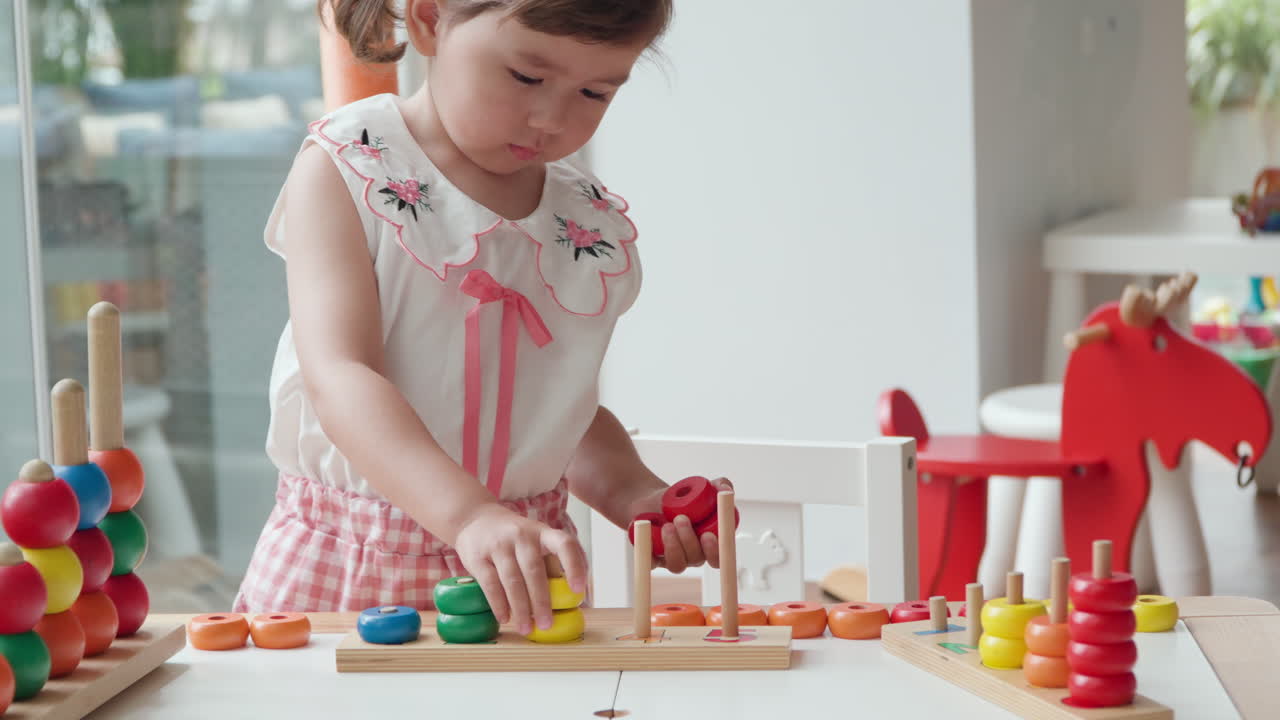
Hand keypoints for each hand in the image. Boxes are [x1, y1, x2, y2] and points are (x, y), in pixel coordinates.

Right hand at [452, 504, 587, 634]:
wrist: (475, 520)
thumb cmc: (514, 539)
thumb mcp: (536, 541)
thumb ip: (552, 564)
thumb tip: (570, 599)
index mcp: (543, 533)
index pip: (564, 544)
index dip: (574, 566)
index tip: (578, 590)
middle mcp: (522, 536)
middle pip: (534, 570)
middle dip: (542, 601)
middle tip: (547, 624)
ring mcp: (499, 545)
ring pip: (512, 580)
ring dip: (521, 608)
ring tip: (526, 628)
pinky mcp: (478, 557)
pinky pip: (490, 584)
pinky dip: (498, 604)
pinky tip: (505, 618)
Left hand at [630, 477, 732, 573]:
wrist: (653, 500)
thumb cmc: (683, 498)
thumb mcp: (703, 487)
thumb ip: (720, 485)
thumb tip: (726, 490)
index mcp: (710, 543)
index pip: (719, 557)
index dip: (715, 551)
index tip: (707, 535)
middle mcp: (694, 555)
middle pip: (697, 559)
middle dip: (689, 540)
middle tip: (681, 519)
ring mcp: (673, 559)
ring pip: (677, 564)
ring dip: (673, 545)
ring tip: (666, 525)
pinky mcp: (653, 559)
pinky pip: (651, 562)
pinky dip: (649, 548)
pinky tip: (648, 532)